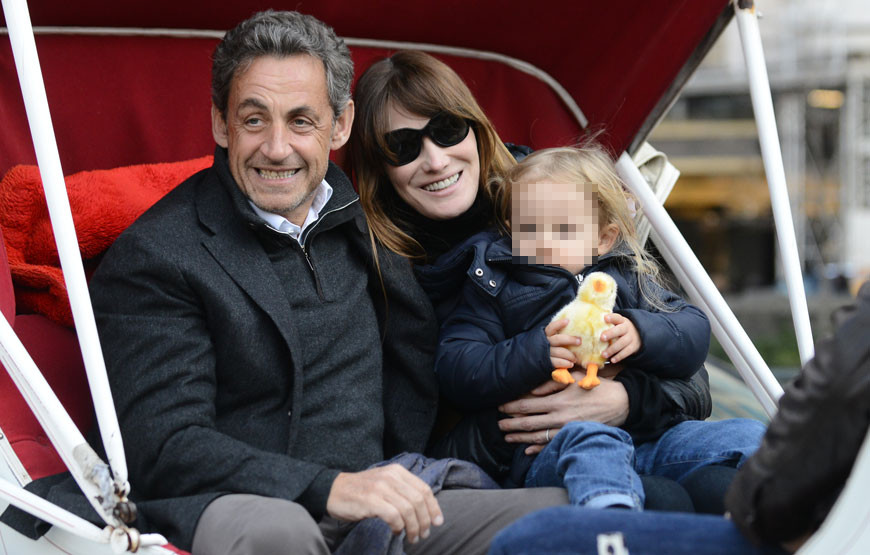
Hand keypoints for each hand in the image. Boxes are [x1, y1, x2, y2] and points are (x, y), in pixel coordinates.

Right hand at [326, 465, 443, 543]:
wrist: (333, 490)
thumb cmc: (362, 490)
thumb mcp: (385, 483)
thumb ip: (403, 490)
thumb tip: (425, 509)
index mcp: (397, 471)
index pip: (424, 489)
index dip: (434, 507)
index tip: (438, 522)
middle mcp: (391, 477)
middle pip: (419, 501)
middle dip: (425, 521)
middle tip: (424, 534)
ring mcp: (381, 488)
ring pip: (408, 510)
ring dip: (413, 528)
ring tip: (412, 537)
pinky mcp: (371, 501)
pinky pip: (394, 516)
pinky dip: (399, 527)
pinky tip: (396, 531)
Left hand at [497, 371, 629, 454]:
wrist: (621, 403)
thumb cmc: (596, 386)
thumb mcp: (574, 377)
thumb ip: (552, 382)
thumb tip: (533, 389)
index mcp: (558, 400)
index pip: (527, 406)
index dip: (511, 407)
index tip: (500, 407)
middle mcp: (560, 417)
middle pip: (528, 423)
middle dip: (511, 424)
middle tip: (498, 425)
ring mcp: (567, 430)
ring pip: (537, 437)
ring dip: (520, 438)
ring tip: (507, 438)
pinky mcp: (574, 437)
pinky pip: (552, 446)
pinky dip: (538, 449)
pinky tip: (527, 450)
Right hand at [545, 318, 579, 368]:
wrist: (538, 361)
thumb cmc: (551, 348)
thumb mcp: (552, 338)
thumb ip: (560, 334)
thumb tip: (574, 325)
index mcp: (546, 335)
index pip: (551, 327)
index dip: (559, 324)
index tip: (568, 321)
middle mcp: (545, 343)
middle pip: (558, 339)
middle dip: (570, 339)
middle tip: (579, 341)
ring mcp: (545, 353)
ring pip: (559, 352)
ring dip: (570, 355)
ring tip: (575, 358)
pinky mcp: (547, 363)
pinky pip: (557, 362)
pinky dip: (565, 363)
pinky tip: (571, 364)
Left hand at [601, 313, 640, 362]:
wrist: (639, 334)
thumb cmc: (622, 328)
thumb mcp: (618, 323)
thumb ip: (608, 324)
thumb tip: (590, 323)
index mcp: (622, 321)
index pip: (617, 318)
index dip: (612, 318)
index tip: (605, 318)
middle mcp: (627, 328)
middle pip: (620, 330)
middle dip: (610, 334)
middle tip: (602, 338)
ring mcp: (631, 338)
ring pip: (622, 343)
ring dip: (612, 349)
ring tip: (603, 354)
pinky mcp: (633, 347)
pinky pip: (626, 352)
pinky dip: (619, 356)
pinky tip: (612, 360)